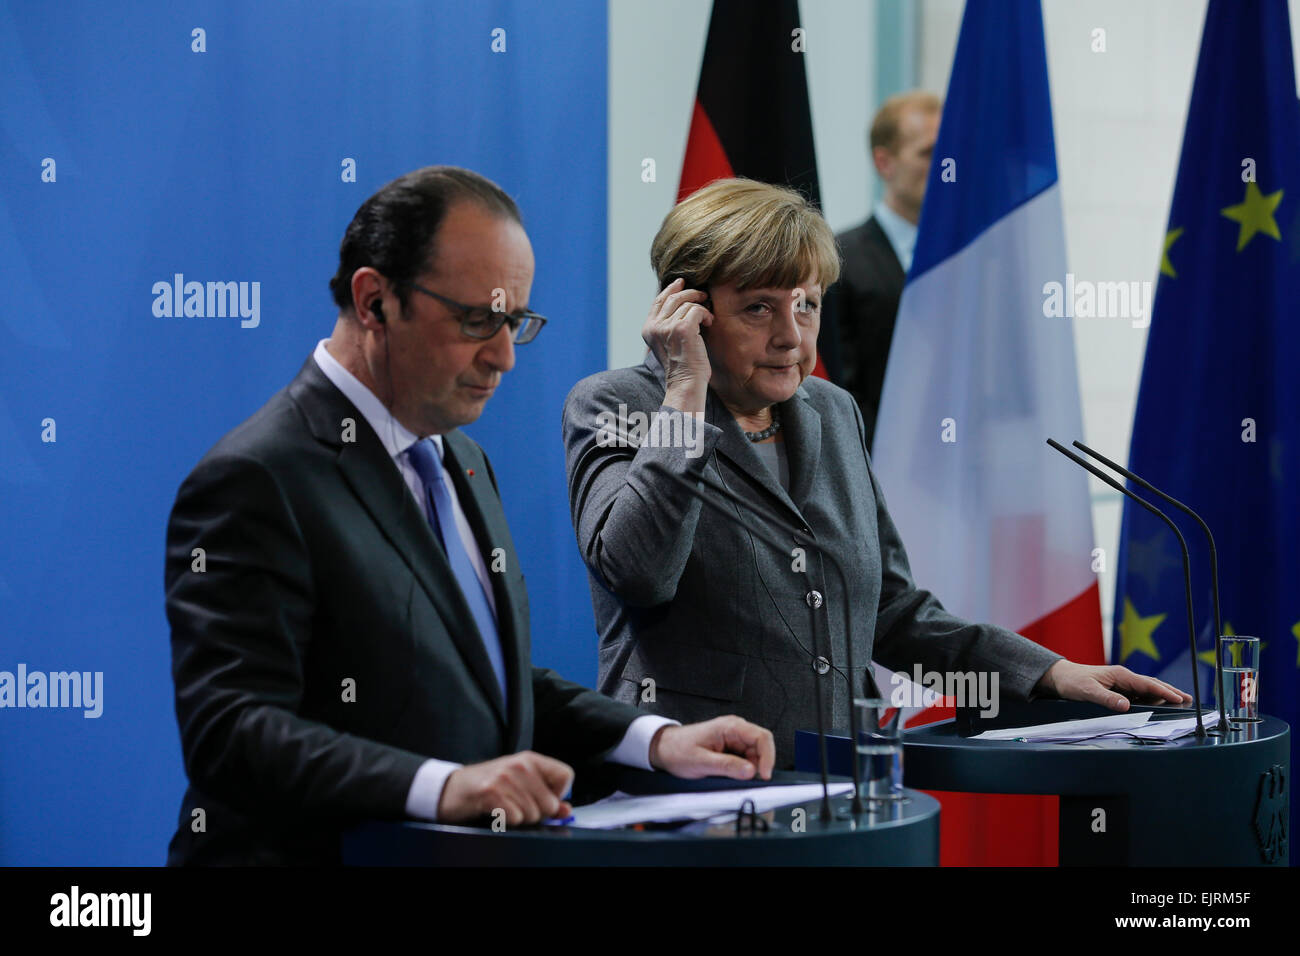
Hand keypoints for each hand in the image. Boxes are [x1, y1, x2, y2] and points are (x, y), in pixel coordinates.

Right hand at [437, 751, 573, 825]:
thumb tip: (566, 810)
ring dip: (519, 817)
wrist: (452, 788)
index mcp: (530, 759)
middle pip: (550, 802)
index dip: (560, 794)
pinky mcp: (491, 792)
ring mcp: (505, 777)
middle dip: (537, 812)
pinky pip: (515, 818)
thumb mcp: (519, 784)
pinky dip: (506, 820)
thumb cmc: (487, 786)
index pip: (566, 775)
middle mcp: (520, 764)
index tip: (545, 798)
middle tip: (517, 805)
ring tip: (504, 806)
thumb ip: (545, 795)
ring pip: (533, 813)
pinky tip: (496, 811)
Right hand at [642, 277, 712, 413]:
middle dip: (690, 293)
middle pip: (673, 298)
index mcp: (648, 329)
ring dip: (701, 307)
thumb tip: (681, 300)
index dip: (671, 289)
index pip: (658, 301)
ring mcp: (667, 327)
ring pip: (687, 304)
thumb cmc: (682, 366)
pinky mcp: (682, 328)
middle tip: (703, 295)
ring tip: (707, 318)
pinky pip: (697, 310)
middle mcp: (654, 326)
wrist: (685, 383)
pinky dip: (706, 314)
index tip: (682, 282)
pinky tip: (709, 323)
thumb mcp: (668, 342)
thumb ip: (668, 324)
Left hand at [648, 716, 775, 780]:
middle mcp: (735, 730)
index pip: (762, 737)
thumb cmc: (678, 751)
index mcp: (730, 727)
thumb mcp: (701, 762)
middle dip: (759, 765)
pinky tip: (731, 776)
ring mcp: (734, 739)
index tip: (764, 775)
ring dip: (750, 769)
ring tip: (732, 779)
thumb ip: (727, 766)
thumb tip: (751, 771)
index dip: (768, 757)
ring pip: (755, 755)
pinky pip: (745, 759)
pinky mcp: (731, 748)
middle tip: (749, 782)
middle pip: (761, 747)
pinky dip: (743, 770)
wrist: (664, 748)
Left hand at [1035, 660, 1192, 710]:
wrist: (1060, 676)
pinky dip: (1150, 698)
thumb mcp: (1088, 692)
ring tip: (1179, 702)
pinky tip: (1157, 704)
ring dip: (1162, 695)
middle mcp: (1123, 677)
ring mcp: (1121, 682)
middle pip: (1152, 684)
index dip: (1165, 692)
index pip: (1148, 684)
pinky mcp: (1117, 688)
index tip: (1180, 699)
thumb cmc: (1073, 682)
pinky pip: (1138, 693)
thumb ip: (1107, 699)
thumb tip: (1126, 706)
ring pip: (1147, 689)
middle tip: (1189, 700)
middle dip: (1170, 692)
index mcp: (1120, 675)